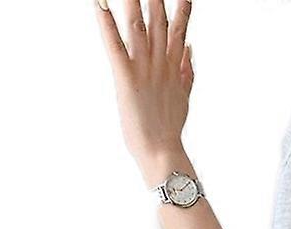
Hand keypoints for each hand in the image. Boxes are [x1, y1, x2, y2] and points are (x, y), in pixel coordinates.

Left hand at [95, 1, 193, 184]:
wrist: (162, 153)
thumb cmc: (168, 129)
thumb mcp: (183, 97)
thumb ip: (188, 70)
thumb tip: (190, 46)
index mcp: (173, 67)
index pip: (179, 27)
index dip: (182, 6)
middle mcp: (160, 63)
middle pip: (159, 19)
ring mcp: (144, 70)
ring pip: (138, 25)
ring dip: (134, 1)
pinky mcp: (125, 79)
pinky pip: (114, 45)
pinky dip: (106, 23)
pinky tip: (100, 3)